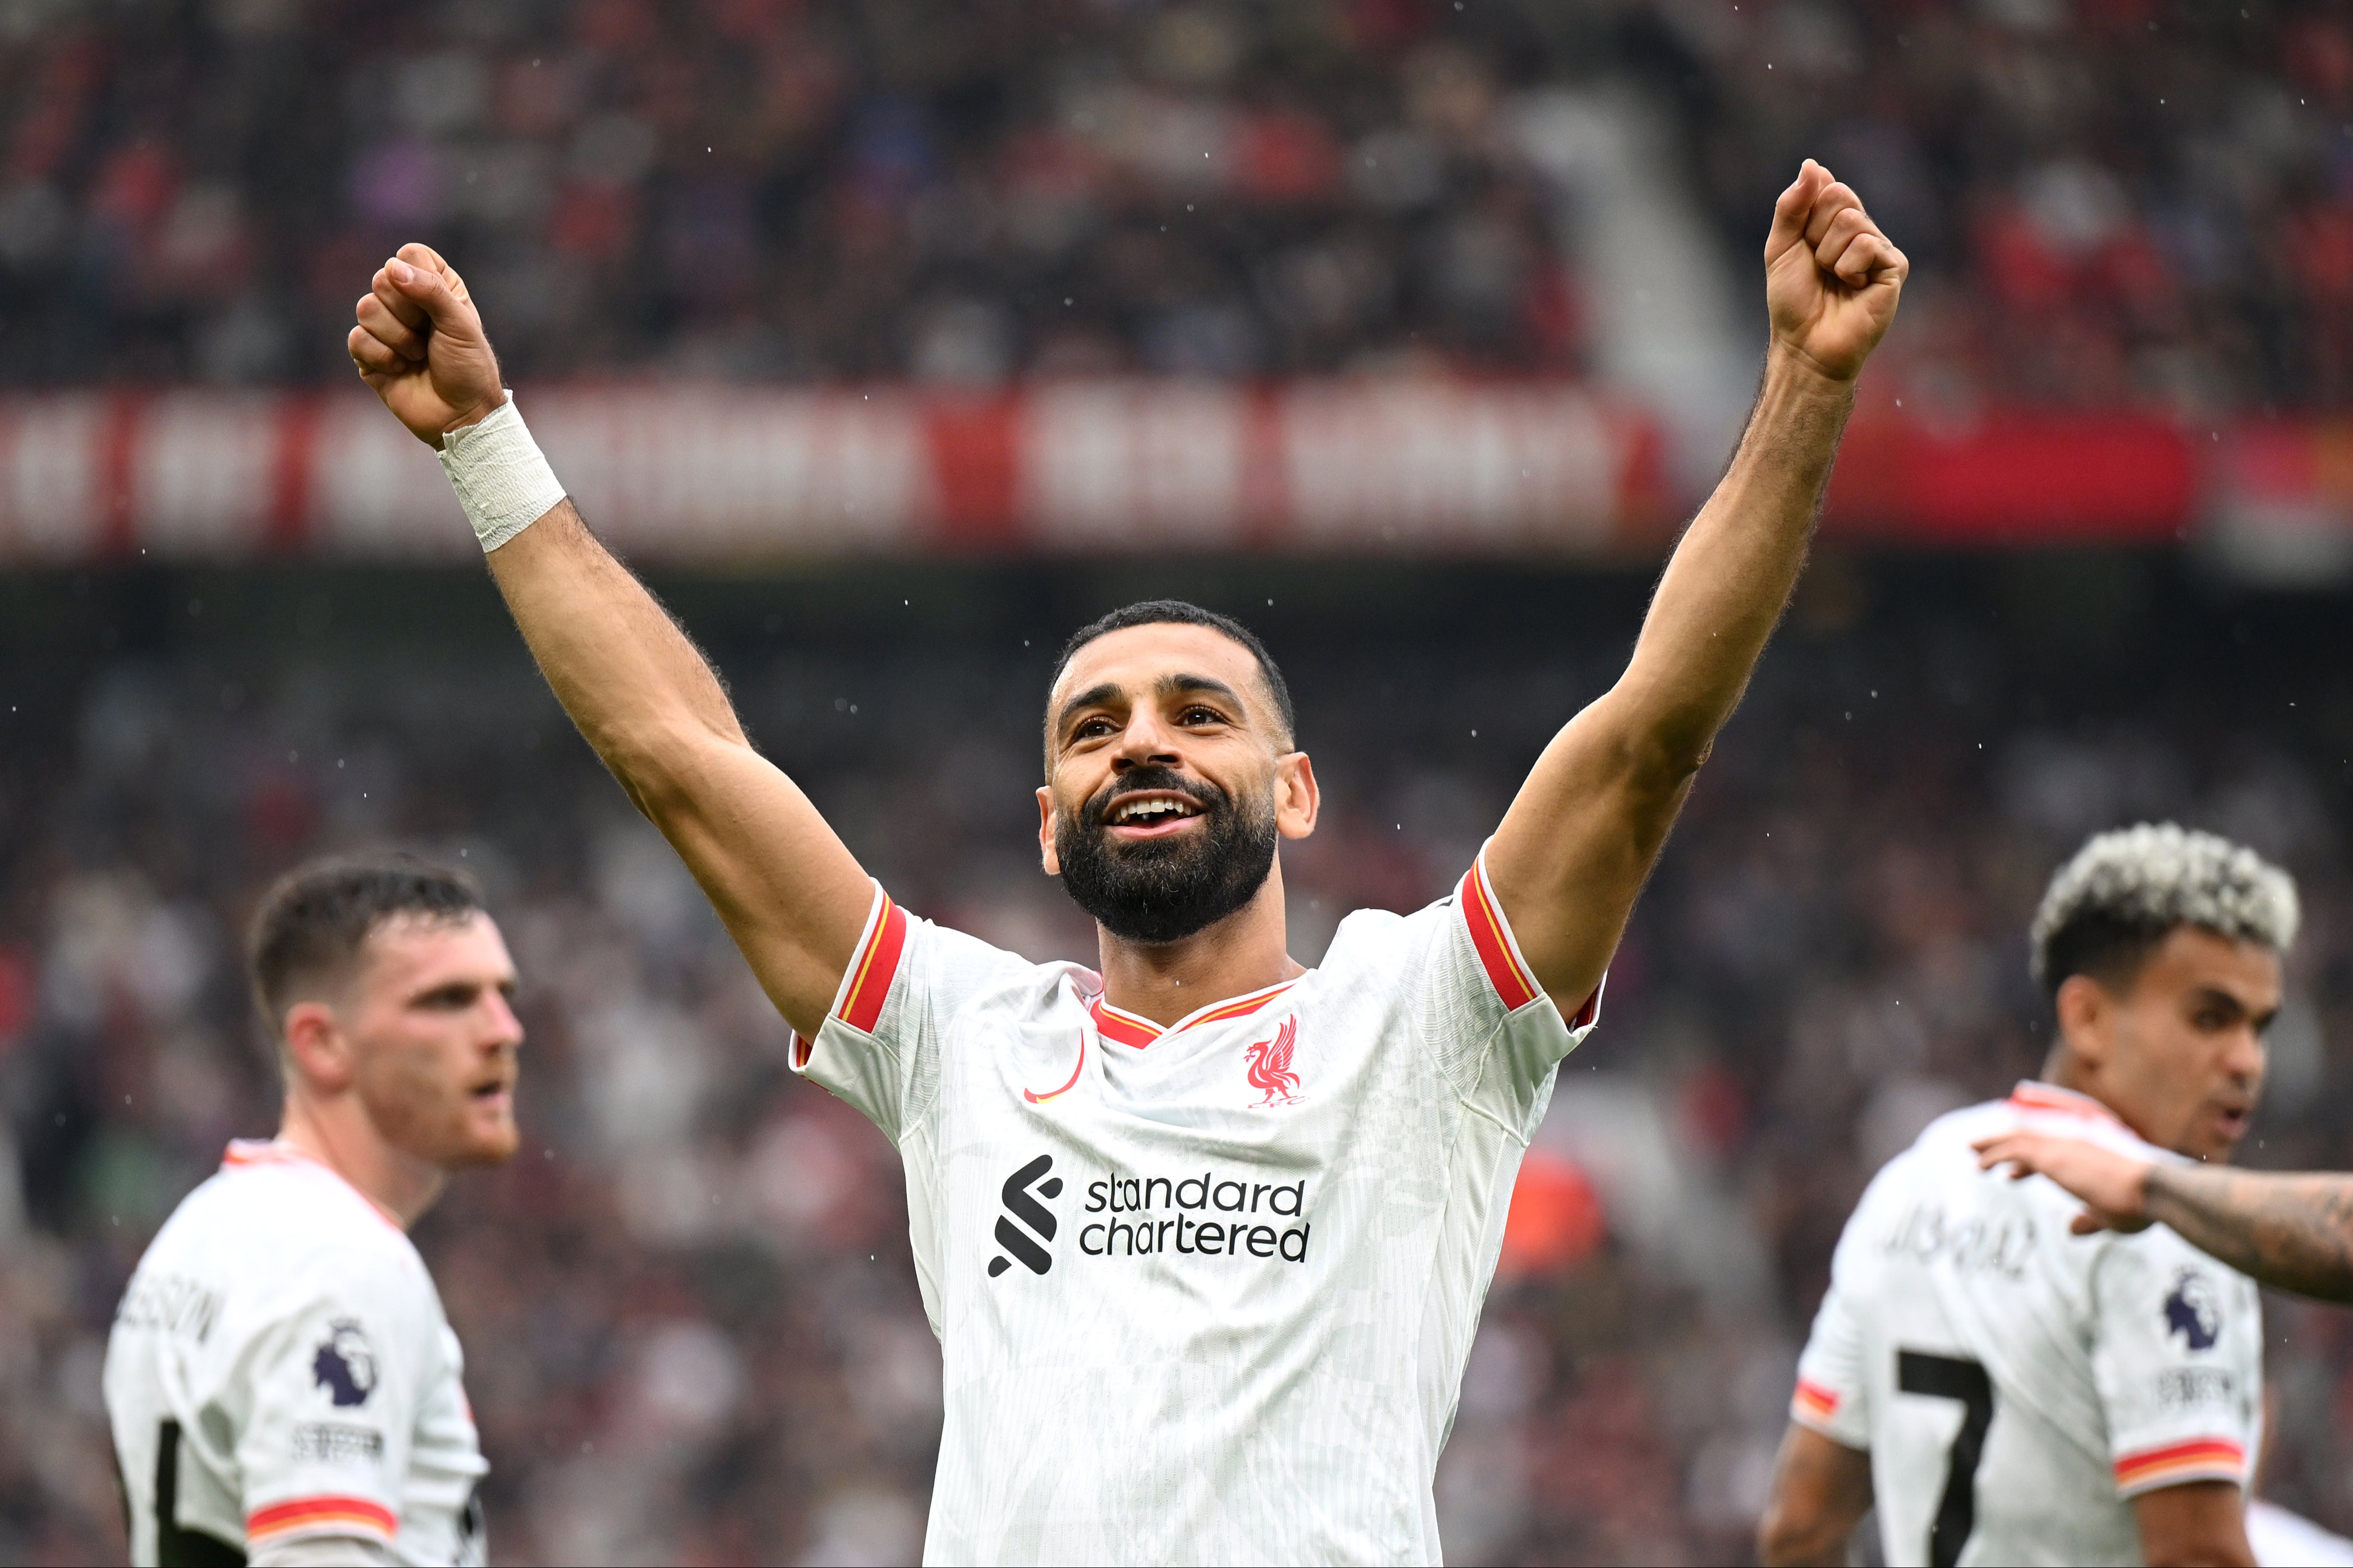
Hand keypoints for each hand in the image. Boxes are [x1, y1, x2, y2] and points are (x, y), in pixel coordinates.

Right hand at [347, 242, 505, 445]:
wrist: (461, 415)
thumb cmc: (469, 368)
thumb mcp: (460, 324)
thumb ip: (431, 291)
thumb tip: (392, 267)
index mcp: (434, 287)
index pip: (410, 255)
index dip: (418, 277)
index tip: (437, 307)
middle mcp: (406, 302)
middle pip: (382, 280)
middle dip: (408, 314)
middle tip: (428, 338)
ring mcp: (385, 327)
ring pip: (365, 308)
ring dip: (398, 338)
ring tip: (418, 357)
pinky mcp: (367, 354)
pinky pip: (357, 339)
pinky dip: (382, 357)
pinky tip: (401, 370)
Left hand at [1764, 159, 1907, 383]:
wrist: (1806, 344)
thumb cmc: (1793, 300)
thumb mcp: (1780, 247)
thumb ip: (1791, 205)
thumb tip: (1812, 164)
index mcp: (1835, 223)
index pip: (1826, 188)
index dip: (1805, 217)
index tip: (1803, 247)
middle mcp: (1861, 231)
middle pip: (1840, 198)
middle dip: (1816, 234)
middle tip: (1819, 267)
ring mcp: (1880, 248)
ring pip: (1852, 221)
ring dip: (1830, 255)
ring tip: (1835, 281)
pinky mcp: (1895, 267)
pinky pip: (1868, 245)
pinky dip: (1849, 268)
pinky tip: (1853, 288)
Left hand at [1974, 1130, 2154, 1235]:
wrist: (2154, 1191)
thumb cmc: (2141, 1205)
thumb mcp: (2111, 1216)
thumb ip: (2090, 1220)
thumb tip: (2072, 1229)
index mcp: (2089, 1154)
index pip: (2052, 1151)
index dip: (2028, 1162)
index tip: (2012, 1176)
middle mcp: (2075, 1143)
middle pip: (2031, 1138)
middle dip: (2004, 1144)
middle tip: (1979, 1151)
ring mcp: (2064, 1145)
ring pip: (2019, 1139)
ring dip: (1993, 1145)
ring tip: (1972, 1151)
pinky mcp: (2053, 1154)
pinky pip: (2015, 1149)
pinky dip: (1995, 1154)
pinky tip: (1981, 1165)